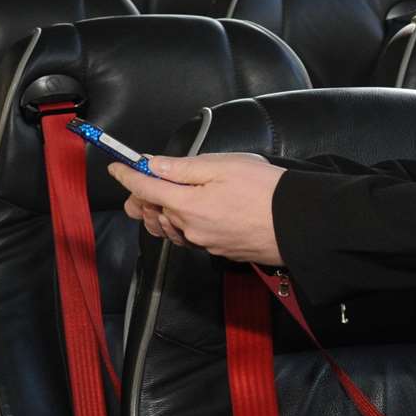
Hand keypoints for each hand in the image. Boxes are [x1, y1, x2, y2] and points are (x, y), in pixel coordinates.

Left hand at [108, 152, 286, 265]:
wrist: (300, 224)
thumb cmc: (265, 190)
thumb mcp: (222, 165)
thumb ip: (181, 168)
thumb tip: (152, 165)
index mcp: (187, 205)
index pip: (144, 190)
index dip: (126, 176)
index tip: (116, 167)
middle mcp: (190, 229)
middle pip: (152, 214)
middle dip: (141, 198)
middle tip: (141, 180)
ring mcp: (205, 243)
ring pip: (170, 228)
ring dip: (161, 212)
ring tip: (165, 196)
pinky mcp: (219, 251)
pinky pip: (190, 238)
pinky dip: (181, 224)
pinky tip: (191, 213)